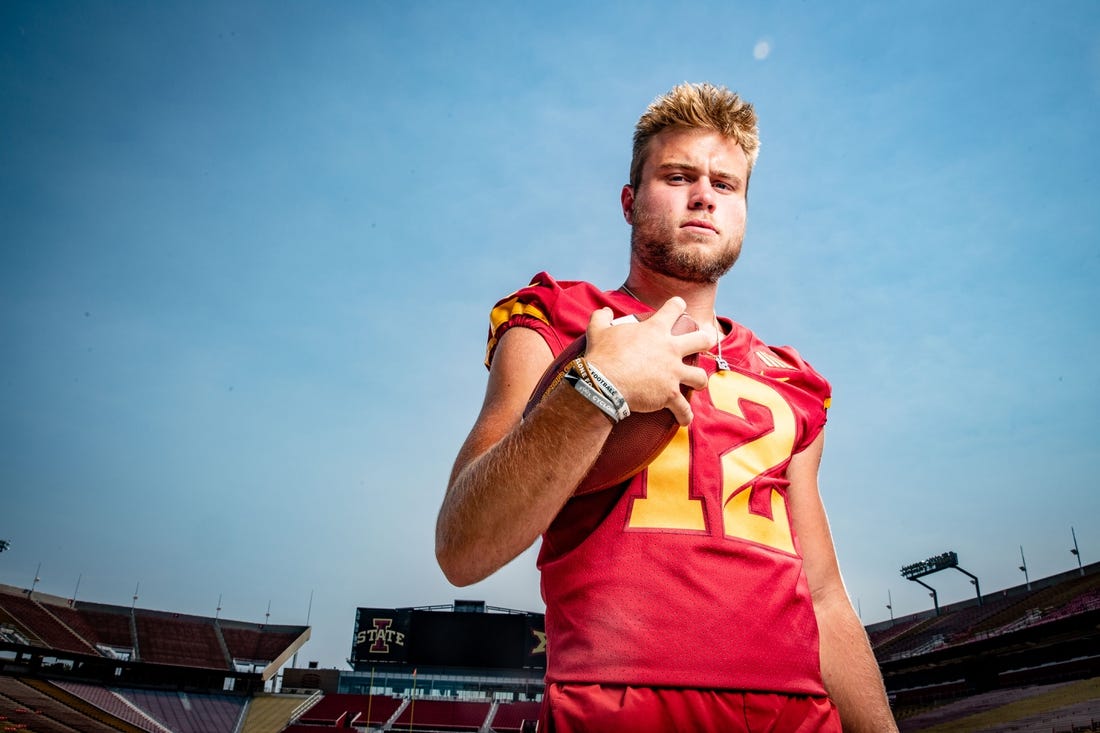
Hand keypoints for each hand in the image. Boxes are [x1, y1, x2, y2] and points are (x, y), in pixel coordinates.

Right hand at [582, 297, 714, 424]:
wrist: (604, 384)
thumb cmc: (602, 356)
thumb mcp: (598, 331)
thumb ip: (601, 318)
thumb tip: (603, 311)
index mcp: (655, 330)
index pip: (673, 309)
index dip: (677, 306)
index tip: (679, 306)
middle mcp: (670, 349)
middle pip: (701, 340)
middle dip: (706, 340)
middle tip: (705, 341)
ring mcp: (673, 373)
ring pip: (699, 376)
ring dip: (699, 380)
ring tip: (696, 383)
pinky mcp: (670, 395)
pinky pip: (684, 408)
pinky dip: (685, 415)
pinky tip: (684, 418)